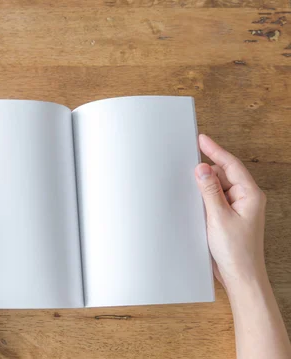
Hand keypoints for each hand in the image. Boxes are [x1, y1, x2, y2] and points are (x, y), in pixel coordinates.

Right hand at [194, 134, 266, 290]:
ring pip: (218, 187)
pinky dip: (205, 198)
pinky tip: (195, 203)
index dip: (215, 150)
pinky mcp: (229, 217)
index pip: (231, 164)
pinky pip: (215, 200)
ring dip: (205, 187)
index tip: (201, 139)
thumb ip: (210, 190)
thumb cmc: (236, 251)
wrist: (240, 277)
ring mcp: (238, 208)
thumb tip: (202, 168)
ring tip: (190, 189)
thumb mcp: (218, 217)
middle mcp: (246, 199)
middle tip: (187, 166)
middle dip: (207, 171)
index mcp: (250, 195)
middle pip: (223, 174)